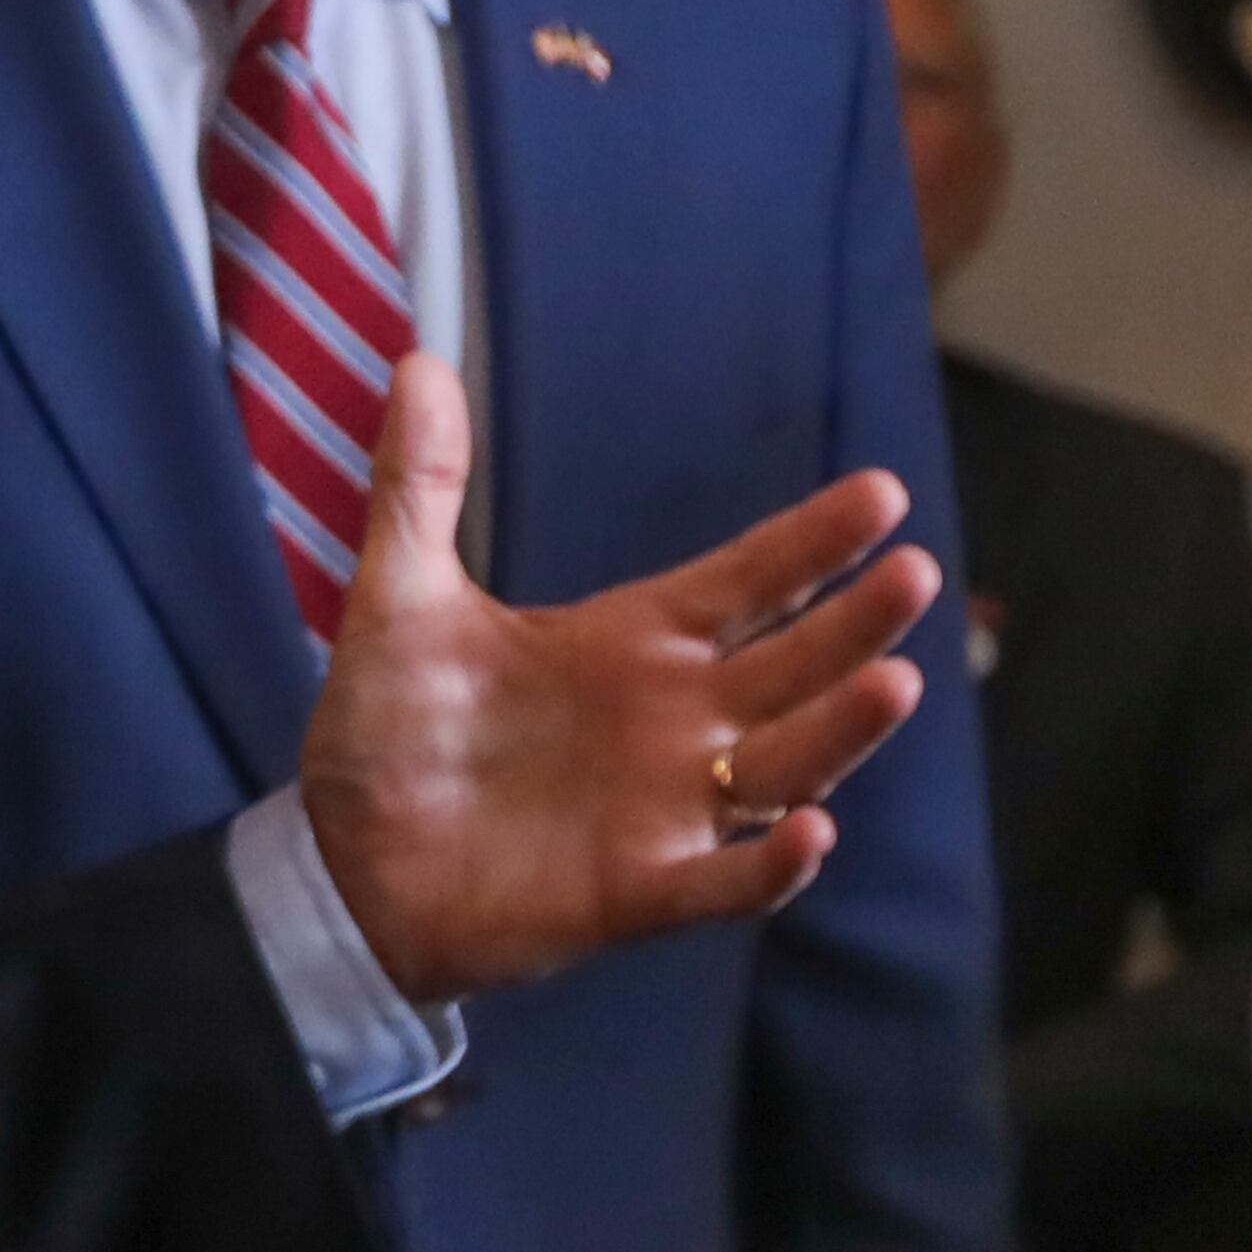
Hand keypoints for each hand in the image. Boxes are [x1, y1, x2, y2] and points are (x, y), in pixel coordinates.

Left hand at [302, 355, 935, 1001]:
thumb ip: (419, 485)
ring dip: (839, 730)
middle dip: (852, 623)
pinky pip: (720, 882)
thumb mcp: (400, 596)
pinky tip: (813, 833)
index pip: (744, 583)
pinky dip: (767, 866)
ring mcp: (663, 810)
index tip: (882, 492)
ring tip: (896, 682)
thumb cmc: (387, 727)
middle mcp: (670, 722)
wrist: (337, 860)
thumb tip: (415, 359)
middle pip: (789, 666)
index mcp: (629, 644)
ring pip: (782, 766)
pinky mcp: (633, 892)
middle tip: (913, 571)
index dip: (810, 544)